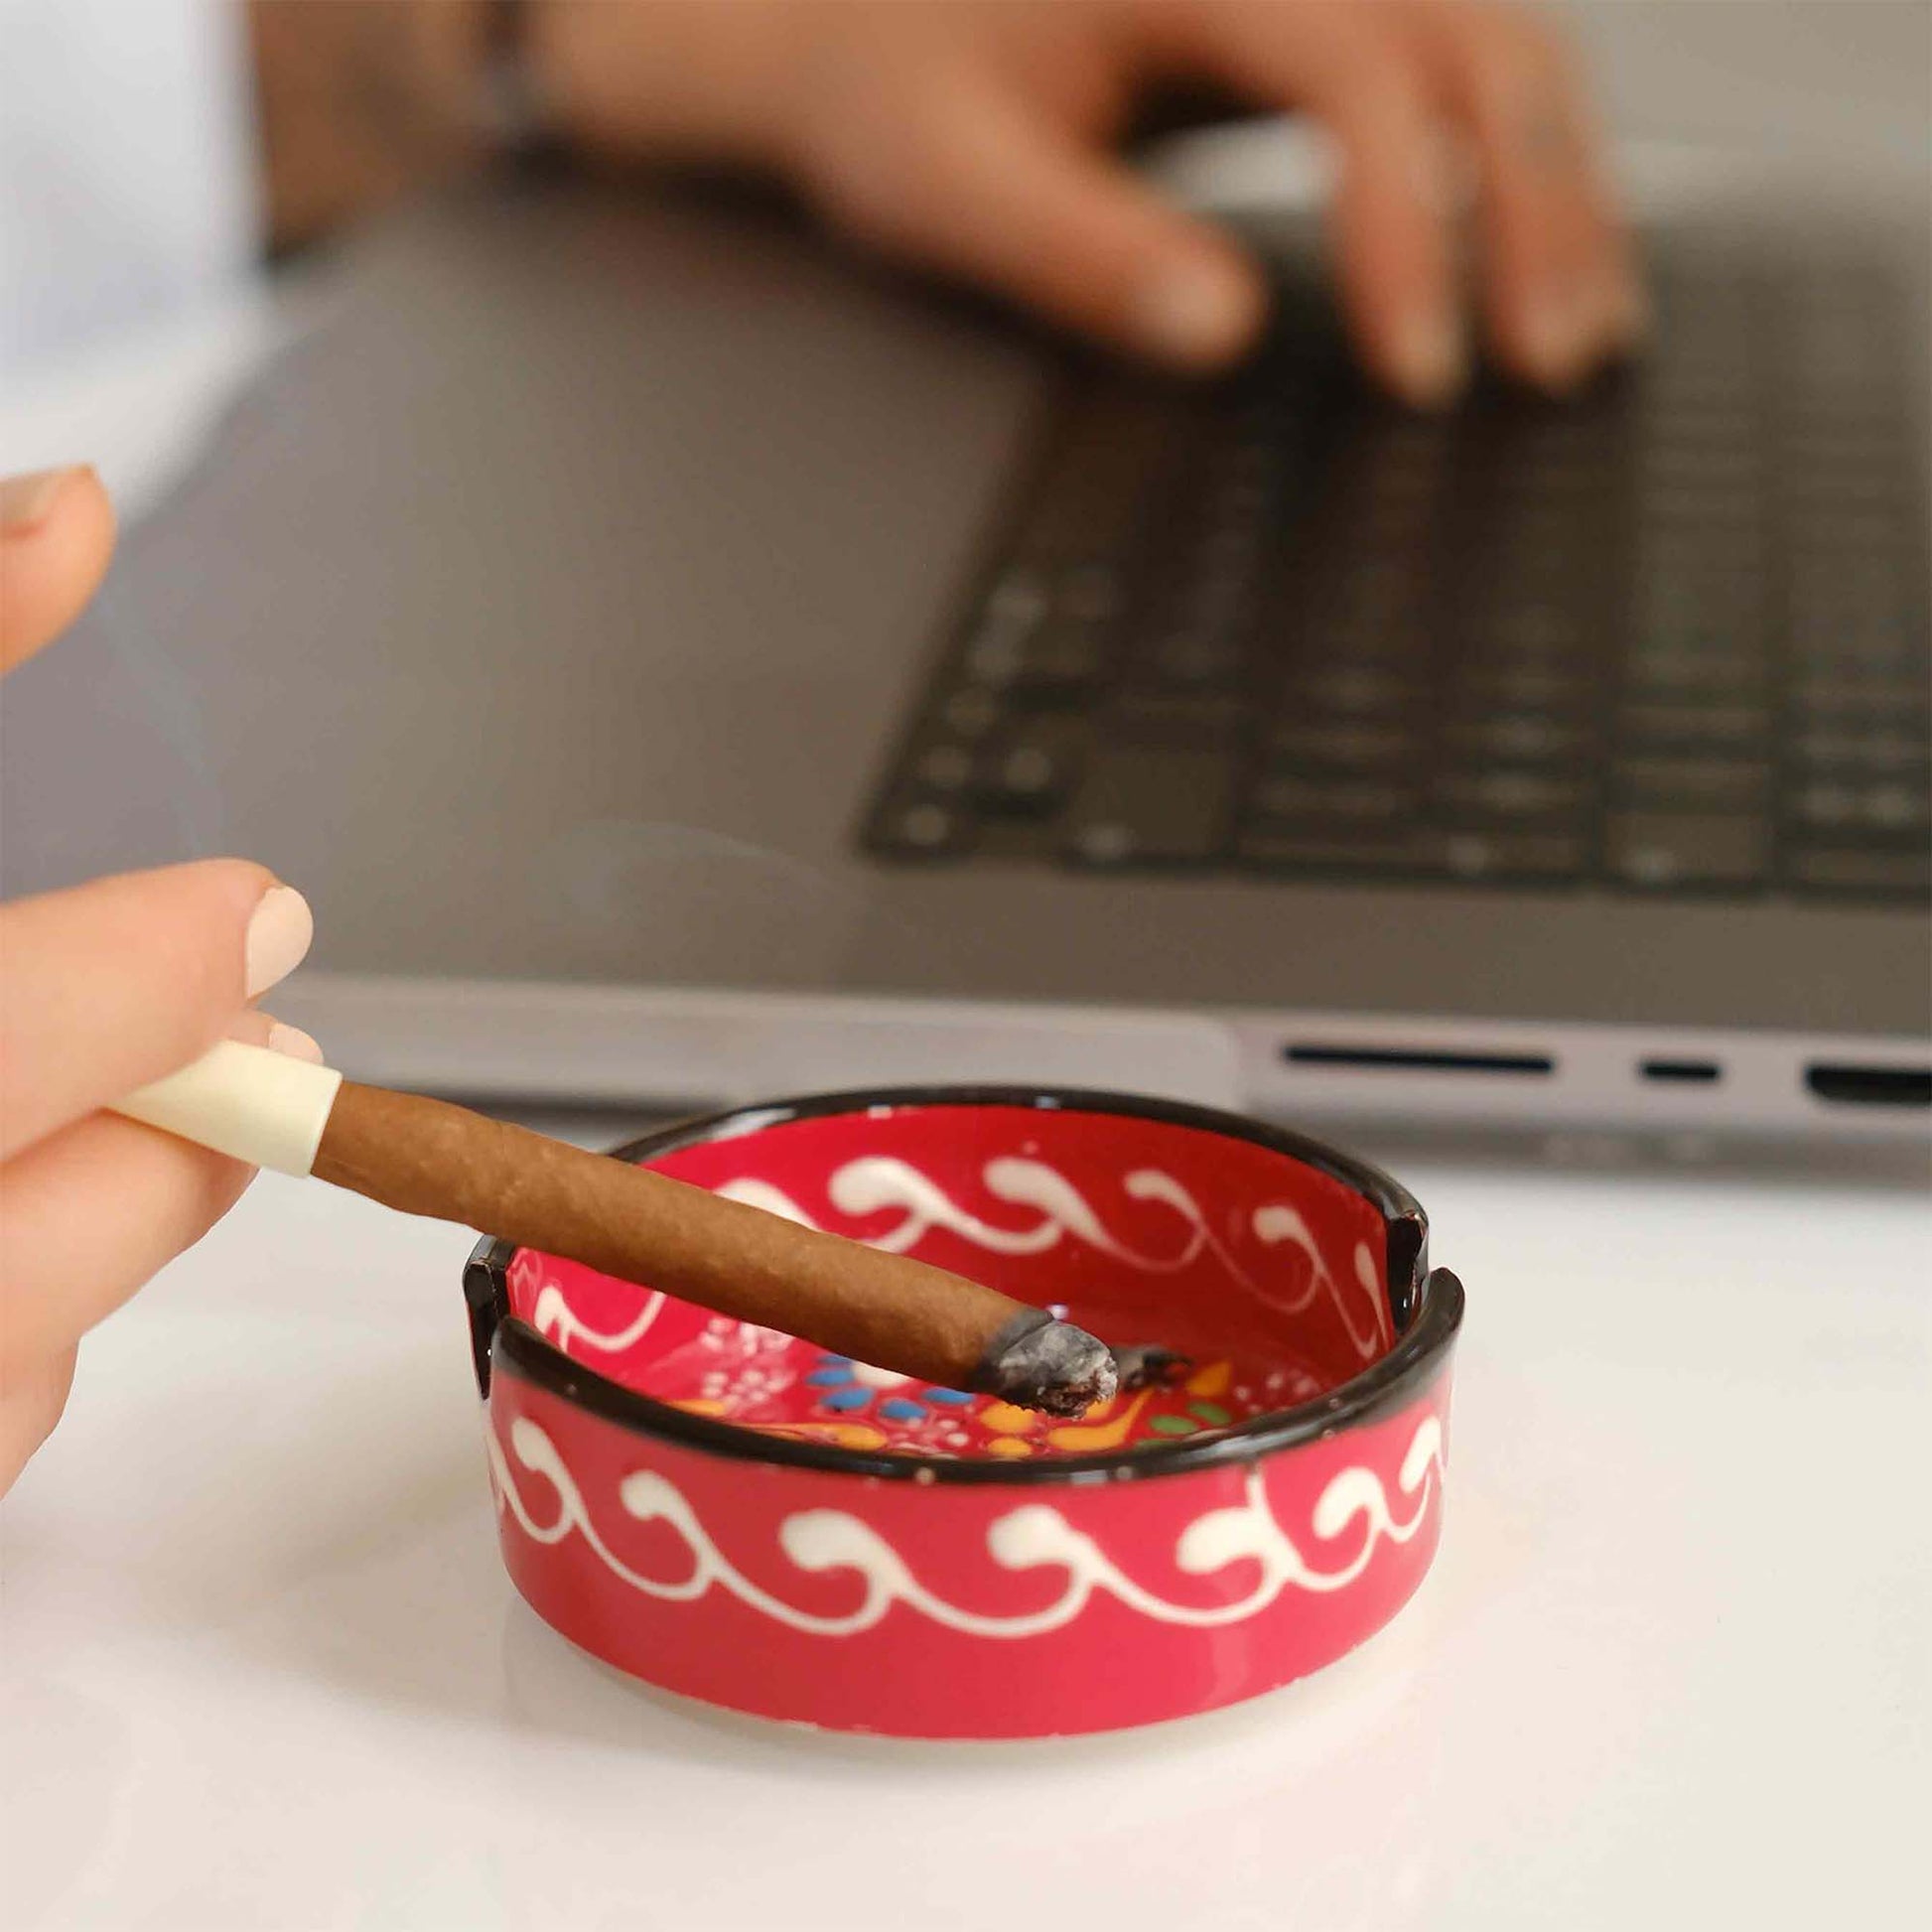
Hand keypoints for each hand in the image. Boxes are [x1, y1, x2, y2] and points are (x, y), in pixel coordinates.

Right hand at [0, 469, 321, 1494]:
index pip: (10, 1046)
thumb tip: (79, 504)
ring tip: (47, 1131)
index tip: (260, 924)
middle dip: (173, 1122)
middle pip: (70, 1237)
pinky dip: (3, 1333)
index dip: (152, 980)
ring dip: (77, 1232)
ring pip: (28, 1357)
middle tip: (232, 1041)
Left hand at [534, 0, 1641, 401]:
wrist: (850, 25)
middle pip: (1478, 39)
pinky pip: (1457, 76)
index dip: (1412, 222)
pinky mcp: (1313, 23)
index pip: (1357, 70)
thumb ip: (1072, 250)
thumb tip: (1221, 335)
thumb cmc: (886, 89)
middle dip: (1537, 205)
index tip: (1419, 371)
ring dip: (1557, 189)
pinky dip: (1516, 171)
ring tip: (1576, 339)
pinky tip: (1541, 260)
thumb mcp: (939, 180)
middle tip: (1550, 364)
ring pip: (1499, 48)